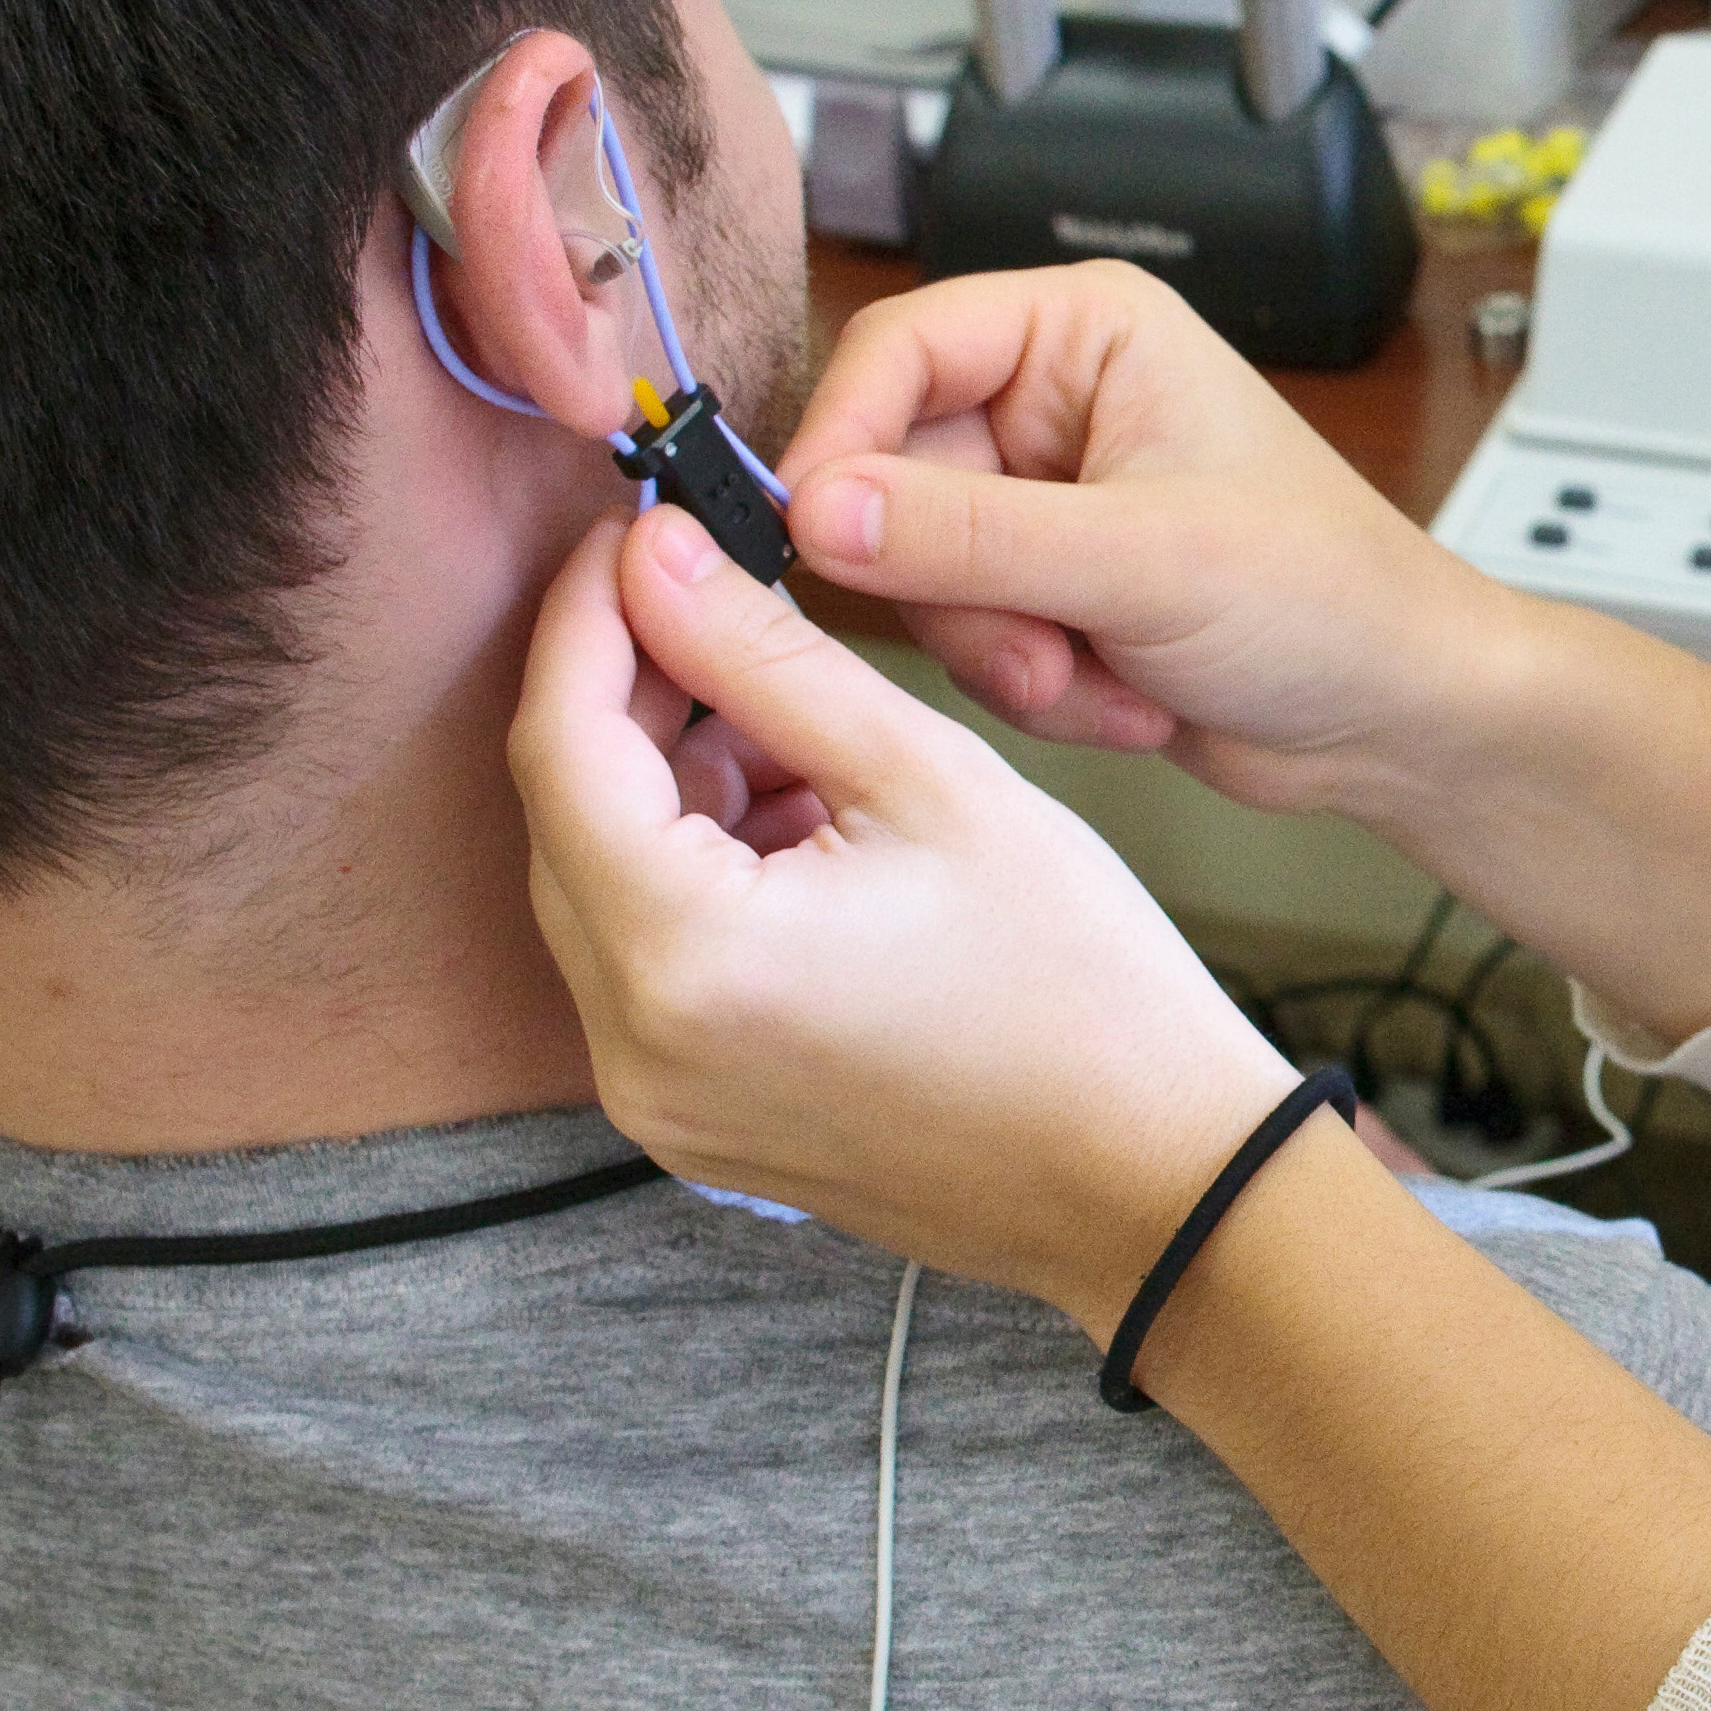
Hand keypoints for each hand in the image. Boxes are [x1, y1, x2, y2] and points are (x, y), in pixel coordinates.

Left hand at [511, 502, 1299, 1326]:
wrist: (1150, 1173)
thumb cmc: (1076, 984)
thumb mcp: (926, 777)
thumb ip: (767, 658)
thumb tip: (659, 558)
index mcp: (685, 957)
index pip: (560, 745)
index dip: (586, 621)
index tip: (635, 538)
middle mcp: (634, 1049)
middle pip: (564, 821)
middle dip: (630, 698)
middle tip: (722, 607)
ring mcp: (657, 1102)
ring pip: (601, 889)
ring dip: (668, 790)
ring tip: (802, 736)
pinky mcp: (693, 1123)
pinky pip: (645, 967)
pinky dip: (695, 877)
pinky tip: (804, 831)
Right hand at [772, 264, 1513, 813]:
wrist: (1398, 717)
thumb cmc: (1329, 597)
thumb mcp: (1144, 561)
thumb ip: (972, 537)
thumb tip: (819, 512)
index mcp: (1084, 333)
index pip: (896, 349)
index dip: (841, 442)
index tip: (816, 538)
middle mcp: (1050, 403)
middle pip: (889, 478)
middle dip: (962, 591)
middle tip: (1041, 649)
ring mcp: (1043, 504)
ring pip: (918, 576)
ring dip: (1005, 653)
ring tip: (1110, 673)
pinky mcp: (1045, 591)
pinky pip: (965, 641)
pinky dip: (1036, 688)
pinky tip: (1131, 694)